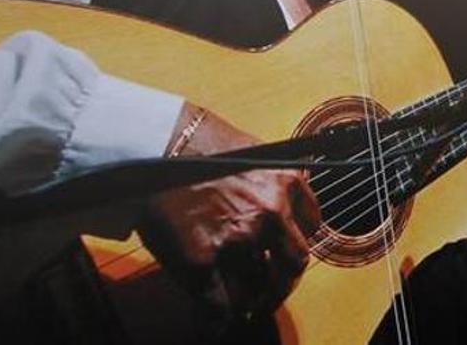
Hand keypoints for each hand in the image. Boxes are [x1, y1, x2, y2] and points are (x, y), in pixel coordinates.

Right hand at [138, 104, 320, 320]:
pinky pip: (219, 304)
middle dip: (283, 283)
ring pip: (258, 286)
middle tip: (272, 294)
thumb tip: (280, 203)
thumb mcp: (255, 152)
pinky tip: (215, 323)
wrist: (155, 143)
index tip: (286, 255)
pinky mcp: (202, 259)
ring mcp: (239, 237)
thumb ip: (273, 180)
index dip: (296, 244)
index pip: (311, 227)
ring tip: (246, 310)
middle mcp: (271, 212)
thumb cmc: (199, 143)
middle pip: (293, 263)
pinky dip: (218, 318)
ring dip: (254, 302)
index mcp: (287, 183)